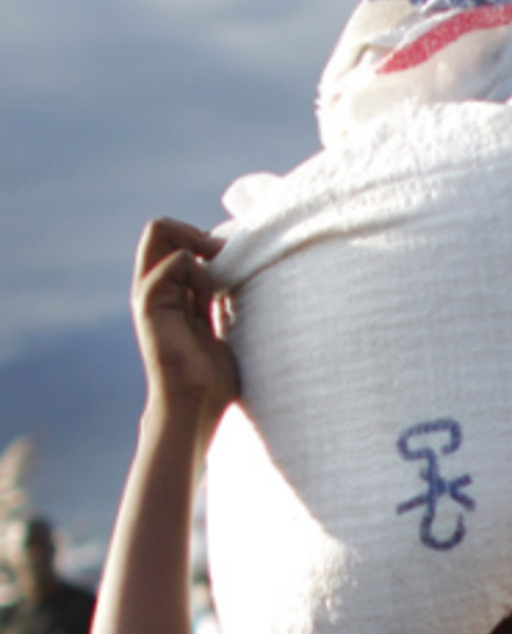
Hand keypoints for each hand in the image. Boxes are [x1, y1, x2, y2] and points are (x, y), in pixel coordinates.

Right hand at [132, 218, 239, 427]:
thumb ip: (220, 298)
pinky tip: (211, 298)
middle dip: (195, 232)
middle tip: (224, 254)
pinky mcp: (150, 301)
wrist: (195, 405)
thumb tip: (238, 272)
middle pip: (162, 228)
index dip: (203, 239)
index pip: (175, 240)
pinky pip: (175, 261)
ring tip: (219, 279)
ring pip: (160, 230)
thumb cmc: (213, 378)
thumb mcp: (222, 325)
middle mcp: (156, 287)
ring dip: (198, 246)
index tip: (232, 259)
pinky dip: (199, 270)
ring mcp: (150, 292)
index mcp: (170, 293)